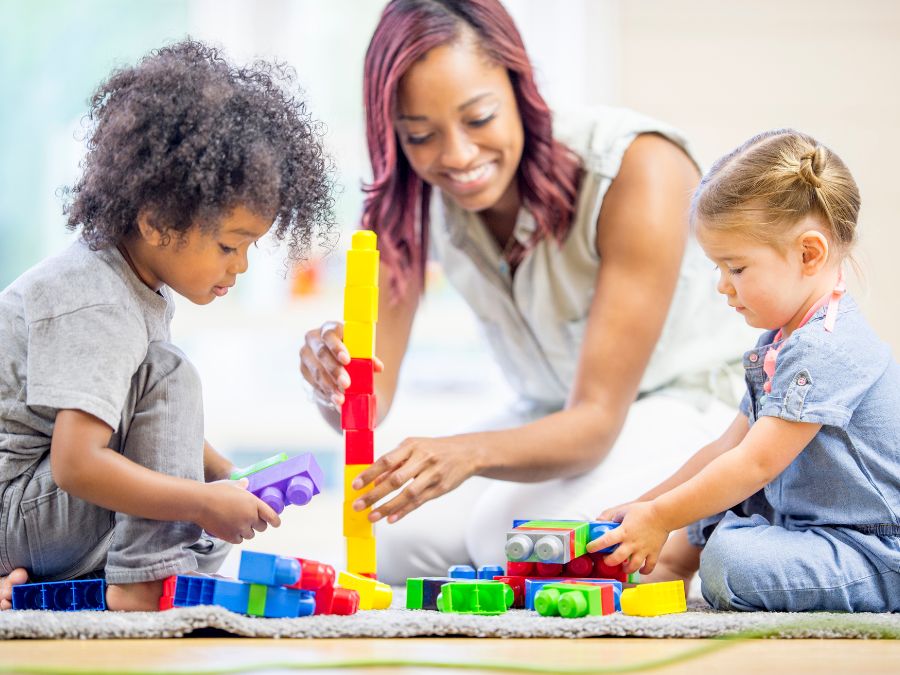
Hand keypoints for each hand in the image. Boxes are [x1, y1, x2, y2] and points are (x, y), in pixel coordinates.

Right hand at [194, 478, 280, 543]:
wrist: (199, 502)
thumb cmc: (215, 491)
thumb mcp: (232, 485)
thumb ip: (242, 486)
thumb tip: (246, 482)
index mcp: (254, 503)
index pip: (272, 516)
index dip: (275, 521)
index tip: (276, 523)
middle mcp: (250, 517)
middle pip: (262, 527)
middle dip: (258, 524)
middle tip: (250, 520)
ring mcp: (240, 528)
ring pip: (250, 535)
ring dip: (247, 531)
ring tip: (238, 523)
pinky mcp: (230, 536)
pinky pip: (239, 540)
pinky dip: (237, 536)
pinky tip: (231, 529)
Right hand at [299, 320, 383, 407]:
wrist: (335, 357)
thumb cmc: (350, 350)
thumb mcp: (359, 350)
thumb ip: (367, 357)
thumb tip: (379, 367)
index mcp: (329, 328)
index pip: (330, 335)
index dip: (337, 347)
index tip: (347, 360)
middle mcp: (314, 339)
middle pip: (322, 354)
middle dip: (335, 371)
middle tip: (346, 384)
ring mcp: (306, 354)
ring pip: (316, 371)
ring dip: (329, 387)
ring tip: (340, 399)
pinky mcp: (303, 369)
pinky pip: (313, 382)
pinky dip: (325, 392)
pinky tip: (334, 400)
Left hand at [351, 435, 480, 522]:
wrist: (466, 452)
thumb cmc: (434, 449)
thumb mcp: (414, 448)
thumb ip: (395, 463)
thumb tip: (374, 481)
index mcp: (412, 445)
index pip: (386, 460)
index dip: (369, 474)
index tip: (355, 485)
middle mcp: (422, 459)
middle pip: (395, 479)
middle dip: (374, 495)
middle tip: (358, 505)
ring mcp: (433, 474)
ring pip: (407, 494)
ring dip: (387, 507)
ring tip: (372, 517)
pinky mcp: (440, 488)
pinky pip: (419, 502)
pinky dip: (404, 511)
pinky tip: (391, 518)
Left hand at [585, 501, 669, 574]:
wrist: (664, 514)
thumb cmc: (643, 511)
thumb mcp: (624, 510)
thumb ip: (612, 517)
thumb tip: (600, 521)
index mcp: (623, 531)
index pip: (606, 541)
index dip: (595, 546)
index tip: (589, 548)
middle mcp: (632, 543)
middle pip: (617, 558)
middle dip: (608, 562)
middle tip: (606, 560)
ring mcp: (643, 549)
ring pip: (633, 567)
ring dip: (625, 569)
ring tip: (622, 566)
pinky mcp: (654, 553)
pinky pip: (649, 567)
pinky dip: (644, 571)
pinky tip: (640, 570)